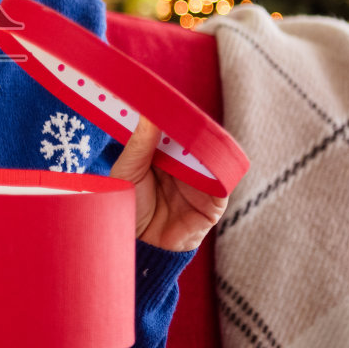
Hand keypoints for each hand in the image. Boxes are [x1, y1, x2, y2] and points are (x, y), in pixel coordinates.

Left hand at [112, 115, 226, 253]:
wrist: (134, 245)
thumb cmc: (127, 207)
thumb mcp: (128, 170)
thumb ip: (139, 143)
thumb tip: (149, 114)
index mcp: (165, 157)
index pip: (178, 132)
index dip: (178, 118)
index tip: (172, 102)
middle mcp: (186, 169)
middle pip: (198, 144)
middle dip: (195, 131)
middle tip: (187, 115)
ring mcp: (201, 186)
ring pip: (212, 161)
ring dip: (207, 149)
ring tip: (196, 136)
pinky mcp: (214, 205)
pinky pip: (221, 184)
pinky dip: (217, 172)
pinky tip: (206, 161)